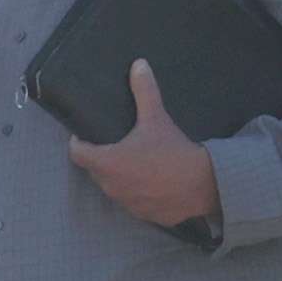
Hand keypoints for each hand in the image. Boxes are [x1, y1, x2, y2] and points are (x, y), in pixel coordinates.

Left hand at [66, 59, 222, 233]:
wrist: (204, 184)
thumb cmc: (173, 151)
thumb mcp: (156, 117)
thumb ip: (144, 91)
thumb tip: (138, 65)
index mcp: (108, 163)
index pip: (77, 154)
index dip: (78, 144)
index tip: (84, 136)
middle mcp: (112, 187)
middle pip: (95, 171)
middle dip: (100, 159)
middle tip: (115, 145)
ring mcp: (127, 204)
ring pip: (113, 188)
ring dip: (118, 177)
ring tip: (134, 163)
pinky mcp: (145, 216)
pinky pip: (133, 203)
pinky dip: (138, 193)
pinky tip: (152, 182)